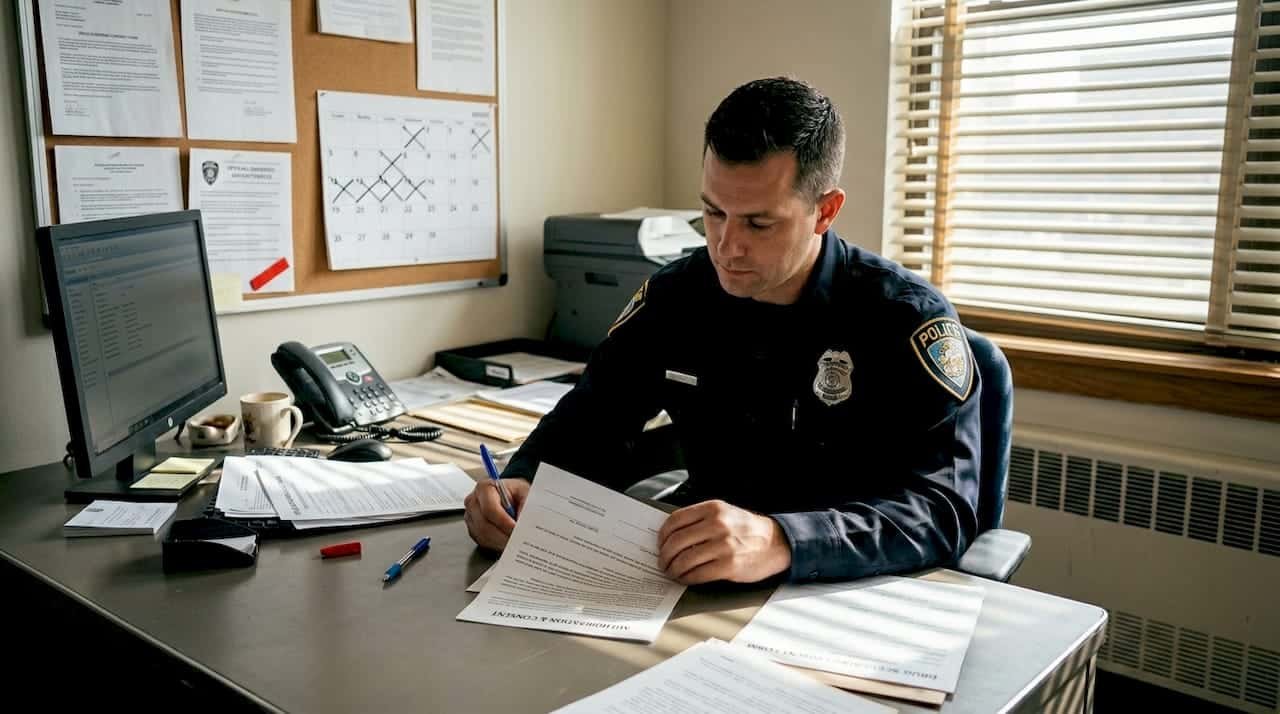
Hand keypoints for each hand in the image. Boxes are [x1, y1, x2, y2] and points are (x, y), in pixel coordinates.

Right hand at [463, 478, 530, 550]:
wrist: (513, 495)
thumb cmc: (517, 492)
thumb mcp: (526, 493)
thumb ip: (525, 506)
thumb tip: (523, 523)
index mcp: (485, 488)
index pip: (489, 509)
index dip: (504, 522)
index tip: (516, 530)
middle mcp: (474, 501)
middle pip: (484, 525)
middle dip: (503, 535)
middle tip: (518, 540)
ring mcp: (471, 516)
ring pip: (483, 535)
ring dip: (500, 542)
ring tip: (515, 541)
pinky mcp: (473, 528)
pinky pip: (482, 541)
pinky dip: (496, 544)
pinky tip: (507, 541)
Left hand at [656, 500, 791, 584]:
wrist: (776, 543)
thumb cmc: (747, 530)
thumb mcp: (724, 514)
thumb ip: (700, 520)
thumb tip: (671, 536)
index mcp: (713, 509)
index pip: (675, 521)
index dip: (662, 535)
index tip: (660, 544)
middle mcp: (717, 525)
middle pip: (676, 542)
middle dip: (664, 556)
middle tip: (662, 563)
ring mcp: (724, 545)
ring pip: (684, 560)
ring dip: (673, 569)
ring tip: (672, 573)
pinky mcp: (729, 565)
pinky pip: (698, 574)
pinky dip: (686, 578)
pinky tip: (685, 579)